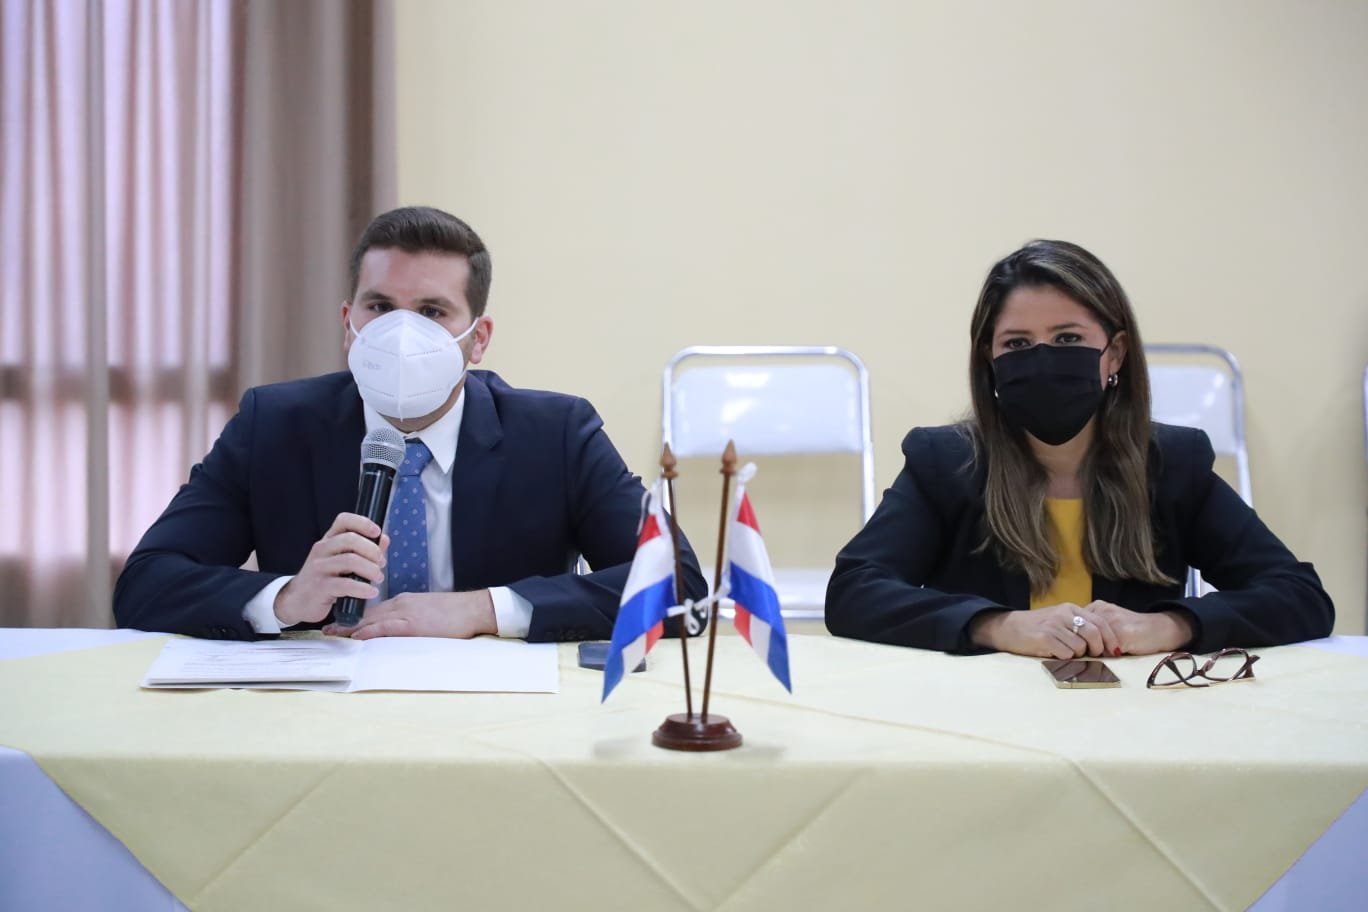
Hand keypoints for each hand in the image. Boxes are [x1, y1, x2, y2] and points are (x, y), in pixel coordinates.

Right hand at [274, 513, 388, 626]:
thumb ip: (365, 550)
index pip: (343, 520)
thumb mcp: (342, 561)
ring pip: (349, 561)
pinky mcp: (319, 587)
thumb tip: (384, 539)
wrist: (298, 601)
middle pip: (350, 540)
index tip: (377, 532)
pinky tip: (371, 592)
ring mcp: (319, 568)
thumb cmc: (325, 578)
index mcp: (329, 540)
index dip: (363, 523)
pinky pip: (345, 585)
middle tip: (381, 563)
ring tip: (378, 578)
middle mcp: (322, 550)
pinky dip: (362, 589)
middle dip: (372, 550)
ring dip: (370, 569)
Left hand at [324, 590, 497, 639]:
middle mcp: (401, 605)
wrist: (473, 609)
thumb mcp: (429, 611)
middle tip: (327, 628)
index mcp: (405, 602)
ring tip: (333, 633)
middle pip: (368, 613)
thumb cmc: (456, 612)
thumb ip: (412, 617)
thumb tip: (399, 630)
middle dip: (346, 621)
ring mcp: (406, 614)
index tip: (341, 622)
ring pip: (372, 619)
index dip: (356, 616)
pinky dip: (370, 631)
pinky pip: (386, 628)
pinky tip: (357, 635)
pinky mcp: (413, 624)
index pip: (375, 609)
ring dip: (351, 627)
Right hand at [970, 603, 1120, 658]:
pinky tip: (1056, 654)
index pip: (1100, 622)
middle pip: (1093, 633)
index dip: (1111, 638)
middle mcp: (1063, 614)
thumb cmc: (1037, 627)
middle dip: (1098, 648)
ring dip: (1078, 655)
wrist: (1009, 628)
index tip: (1116, 650)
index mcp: (1070, 608)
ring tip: (1067, 652)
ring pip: (1080, 646)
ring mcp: (1053, 626)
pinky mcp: (1044, 638)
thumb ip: (1078, 625)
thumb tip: (1104, 641)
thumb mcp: (1059, 619)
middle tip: (1094, 655)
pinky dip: (1065, 658)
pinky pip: (1066, 653)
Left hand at [1082, 601, 1193, 655]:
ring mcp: (1112, 621)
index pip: (1075, 624)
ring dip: (1094, 652)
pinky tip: (1113, 657)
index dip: (1075, 637)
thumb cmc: (1133, 630)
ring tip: (1102, 656)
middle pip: (1081, 633)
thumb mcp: (1110, 622)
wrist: (1160, 629)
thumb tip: (1073, 643)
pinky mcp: (1122, 633)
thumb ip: (1093, 628)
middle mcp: (1102, 611)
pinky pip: (1105, 649)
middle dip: (1082, 646)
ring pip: (1092, 642)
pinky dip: (1106, 656)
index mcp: (1097, 607)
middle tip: (1085, 655)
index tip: (1077, 646)